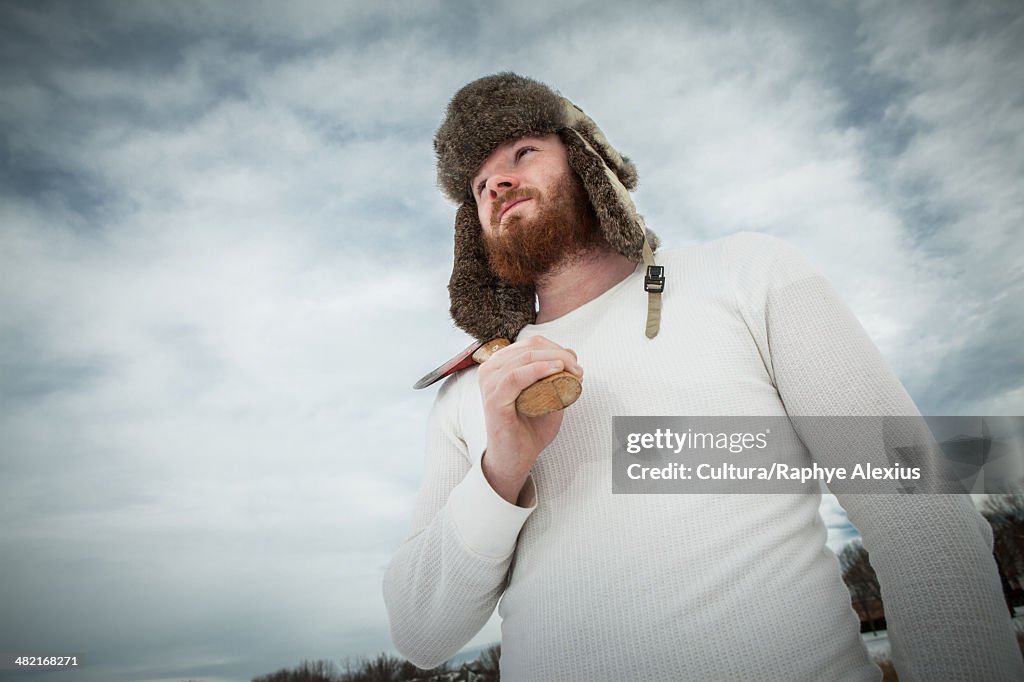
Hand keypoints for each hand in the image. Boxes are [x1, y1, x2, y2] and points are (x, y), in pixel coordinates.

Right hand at [477, 335, 582, 503]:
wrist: (515, 459)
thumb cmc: (529, 428)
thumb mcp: (546, 396)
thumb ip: (554, 376)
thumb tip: (569, 355)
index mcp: (499, 365)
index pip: (531, 343)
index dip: (557, 347)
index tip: (576, 363)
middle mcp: (490, 370)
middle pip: (530, 346)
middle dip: (560, 353)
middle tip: (578, 370)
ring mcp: (489, 383)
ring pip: (525, 357)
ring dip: (554, 360)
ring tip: (573, 372)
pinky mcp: (493, 400)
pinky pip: (516, 376)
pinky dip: (539, 369)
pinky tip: (556, 370)